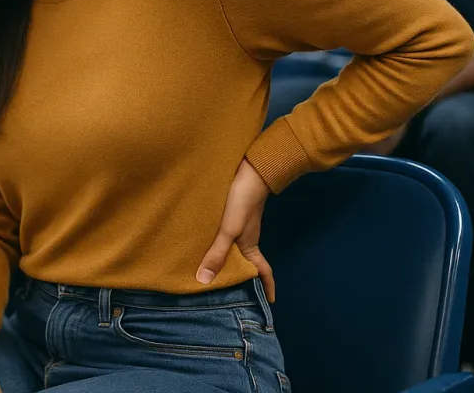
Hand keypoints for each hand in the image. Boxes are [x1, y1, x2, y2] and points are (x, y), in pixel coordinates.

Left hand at [197, 159, 274, 300]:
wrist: (248, 170)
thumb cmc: (241, 202)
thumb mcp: (228, 230)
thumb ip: (216, 254)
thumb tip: (204, 281)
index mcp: (251, 247)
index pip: (263, 272)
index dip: (266, 287)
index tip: (269, 302)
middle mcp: (246, 239)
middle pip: (246, 263)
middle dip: (242, 278)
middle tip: (230, 293)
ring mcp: (240, 227)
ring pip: (234, 249)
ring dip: (226, 260)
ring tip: (212, 271)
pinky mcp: (231, 216)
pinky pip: (225, 236)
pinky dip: (218, 244)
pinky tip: (205, 244)